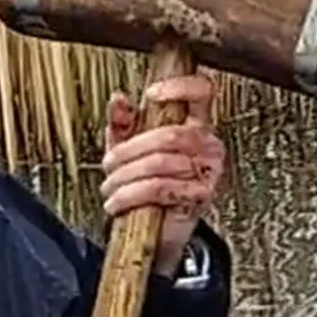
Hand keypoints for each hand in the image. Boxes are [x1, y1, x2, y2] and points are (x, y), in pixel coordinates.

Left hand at [102, 76, 225, 277]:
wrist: (156, 229)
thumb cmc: (148, 181)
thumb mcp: (129, 146)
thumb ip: (123, 121)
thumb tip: (119, 100)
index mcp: (197, 122)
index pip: (203, 91)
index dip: (180, 87)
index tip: (150, 94)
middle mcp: (208, 143)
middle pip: (169, 135)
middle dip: (129, 151)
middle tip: (108, 163)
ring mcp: (208, 170)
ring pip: (160, 163)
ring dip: (125, 177)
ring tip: (109, 186)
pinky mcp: (201, 196)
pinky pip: (160, 188)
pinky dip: (131, 195)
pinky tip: (117, 202)